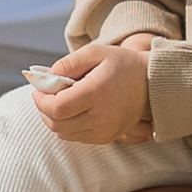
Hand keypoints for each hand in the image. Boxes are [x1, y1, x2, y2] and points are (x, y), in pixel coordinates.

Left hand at [30, 40, 157, 145]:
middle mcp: (101, 118)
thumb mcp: (95, 53)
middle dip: (43, 109)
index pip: (57, 107)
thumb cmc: (123, 65)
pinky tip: (72, 110)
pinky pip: (75, 137)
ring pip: (63, 133)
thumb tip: (46, 76)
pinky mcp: (107, 138)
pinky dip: (66, 126)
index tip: (39, 88)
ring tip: (59, 100)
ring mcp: (104, 131)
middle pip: (56, 123)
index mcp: (97, 94)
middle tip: (44, 94)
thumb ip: (68, 63)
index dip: (41, 99)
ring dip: (53, 118)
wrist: (152, 84)